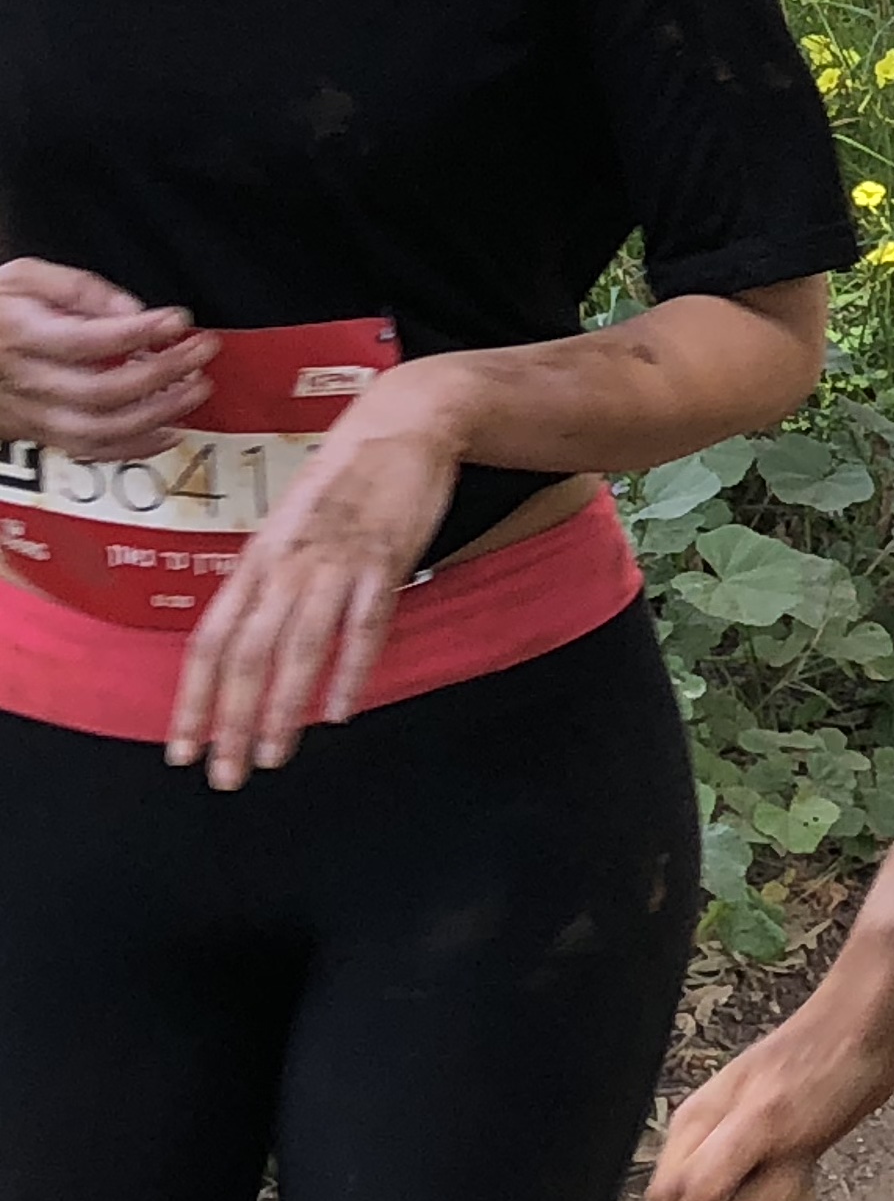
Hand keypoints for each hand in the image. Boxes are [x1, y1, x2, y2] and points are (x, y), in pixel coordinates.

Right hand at [0, 258, 214, 453]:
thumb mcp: (25, 278)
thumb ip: (79, 289)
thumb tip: (129, 309)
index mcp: (21, 336)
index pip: (85, 341)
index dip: (137, 332)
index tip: (176, 320)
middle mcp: (26, 381)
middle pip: (100, 390)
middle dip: (163, 372)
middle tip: (200, 351)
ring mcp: (31, 413)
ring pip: (97, 430)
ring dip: (157, 415)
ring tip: (195, 391)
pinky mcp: (37, 432)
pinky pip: (87, 450)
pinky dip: (134, 446)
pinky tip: (168, 431)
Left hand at [165, 366, 463, 787]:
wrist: (403, 424)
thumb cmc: (346, 480)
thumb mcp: (292, 528)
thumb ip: (271, 582)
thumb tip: (247, 644)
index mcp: (258, 560)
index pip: (210, 641)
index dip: (193, 701)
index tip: (182, 751)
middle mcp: (287, 566)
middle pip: (246, 655)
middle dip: (231, 722)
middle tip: (227, 775)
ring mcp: (335, 563)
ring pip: (298, 647)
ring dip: (283, 708)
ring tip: (275, 754)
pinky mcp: (384, 559)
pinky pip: (363, 625)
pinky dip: (351, 670)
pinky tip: (342, 709)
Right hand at [648, 1001, 893, 1200]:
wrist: (868, 1037)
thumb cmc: (823, 1061)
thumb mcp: (768, 1116)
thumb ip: (717, 1161)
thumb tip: (676, 1198)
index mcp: (695, 1128)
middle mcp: (708, 1143)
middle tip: (776, 1180)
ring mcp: (738, 1153)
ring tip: (793, 1170)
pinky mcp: (767, 1161)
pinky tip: (801, 1173)